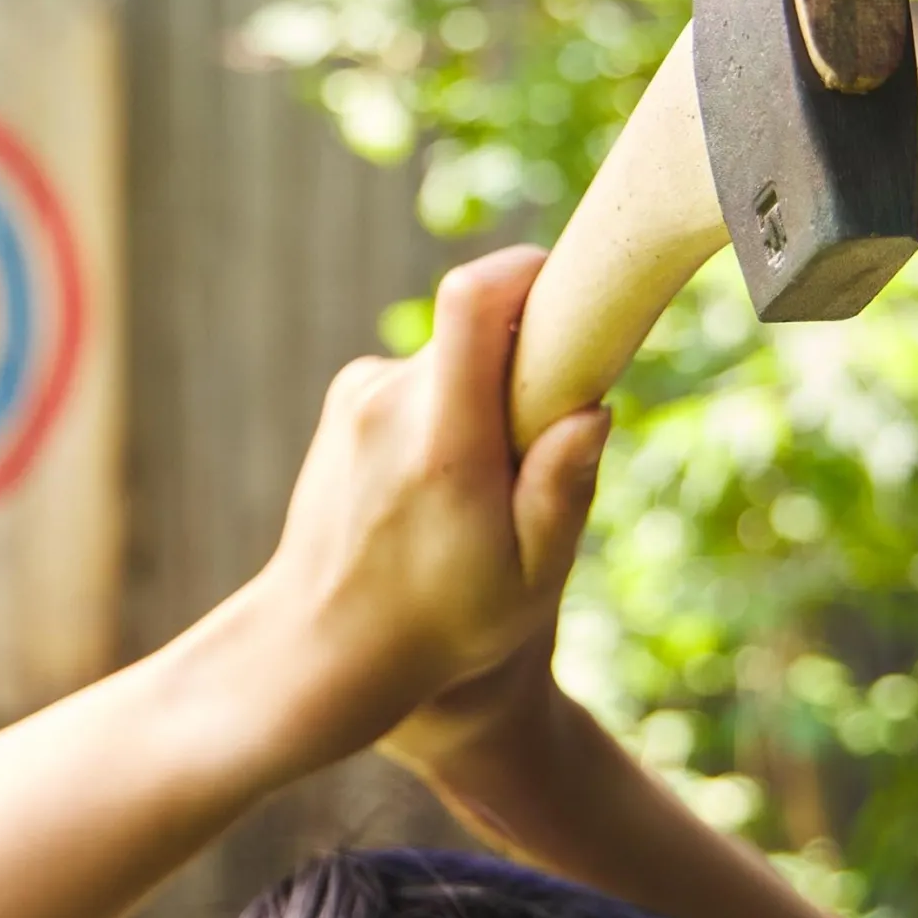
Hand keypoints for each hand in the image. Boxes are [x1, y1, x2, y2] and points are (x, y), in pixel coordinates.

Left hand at [251, 246, 608, 768]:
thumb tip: (594, 410)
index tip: (572, 293)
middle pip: (475, 327)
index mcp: (442, 440)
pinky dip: (445, 409)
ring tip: (480, 488)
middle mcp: (388, 403)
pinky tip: (438, 484)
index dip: (526, 272)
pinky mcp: (344, 401)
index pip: (471, 299)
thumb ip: (562, 493)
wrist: (324, 645)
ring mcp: (356, 397)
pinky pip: (420, 379)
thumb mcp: (528, 582)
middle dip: (525, 362)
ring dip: (483, 396)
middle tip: (539, 442)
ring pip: (450, 357)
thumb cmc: (441, 625)